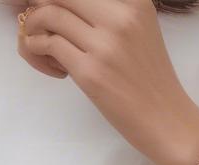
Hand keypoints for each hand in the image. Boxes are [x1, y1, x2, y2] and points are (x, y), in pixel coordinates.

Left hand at [17, 0, 198, 164]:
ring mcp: (104, 44)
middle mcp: (120, 15)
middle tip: (38, 25)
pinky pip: (49, 46)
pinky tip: (46, 61)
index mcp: (133, 1)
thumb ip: (108, 14)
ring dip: (33, 28)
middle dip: (40, 6)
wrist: (165, 119)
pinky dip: (36, 49)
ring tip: (38, 44)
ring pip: (50, 15)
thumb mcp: (138, 30)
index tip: (52, 11)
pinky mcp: (90, 72)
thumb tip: (67, 9)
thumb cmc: (148, 80)